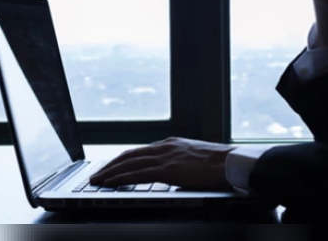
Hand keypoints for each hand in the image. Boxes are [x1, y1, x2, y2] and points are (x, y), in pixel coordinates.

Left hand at [89, 137, 235, 189]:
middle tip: (97, 174)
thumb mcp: (196, 157)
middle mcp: (165, 147)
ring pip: (129, 163)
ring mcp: (165, 157)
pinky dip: (121, 178)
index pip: (140, 151)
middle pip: (130, 155)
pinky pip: (138, 174)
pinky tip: (111, 183)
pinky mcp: (167, 169)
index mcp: (172, 144)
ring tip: (97, 180)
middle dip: (111, 165)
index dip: (123, 159)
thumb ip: (182, 161)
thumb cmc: (219, 163)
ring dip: (110, 172)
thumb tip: (177, 170)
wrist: (230, 162)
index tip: (112, 166)